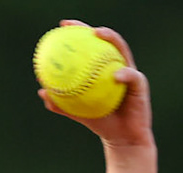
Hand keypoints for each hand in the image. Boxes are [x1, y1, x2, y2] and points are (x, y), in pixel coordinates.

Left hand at [40, 22, 152, 148]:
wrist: (121, 137)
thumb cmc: (101, 122)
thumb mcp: (78, 112)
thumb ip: (61, 103)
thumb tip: (41, 91)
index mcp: (103, 70)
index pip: (91, 47)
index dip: (78, 33)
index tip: (62, 26)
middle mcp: (118, 66)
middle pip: (107, 41)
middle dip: (93, 29)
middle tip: (76, 26)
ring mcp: (130, 73)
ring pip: (122, 51)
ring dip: (112, 39)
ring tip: (99, 34)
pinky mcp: (140, 85)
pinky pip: (132, 77)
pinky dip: (124, 74)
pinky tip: (115, 75)